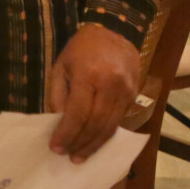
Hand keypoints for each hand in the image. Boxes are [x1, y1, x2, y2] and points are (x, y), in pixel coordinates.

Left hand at [48, 24, 140, 162]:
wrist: (114, 32)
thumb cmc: (81, 49)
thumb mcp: (61, 66)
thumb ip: (59, 95)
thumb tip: (59, 123)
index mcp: (88, 75)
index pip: (77, 113)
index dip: (66, 134)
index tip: (55, 147)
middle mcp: (110, 85)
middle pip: (96, 124)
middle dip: (81, 144)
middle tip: (69, 157)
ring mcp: (125, 91)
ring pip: (110, 127)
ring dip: (95, 145)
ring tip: (80, 156)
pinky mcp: (134, 95)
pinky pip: (119, 121)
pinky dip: (106, 135)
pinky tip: (95, 143)